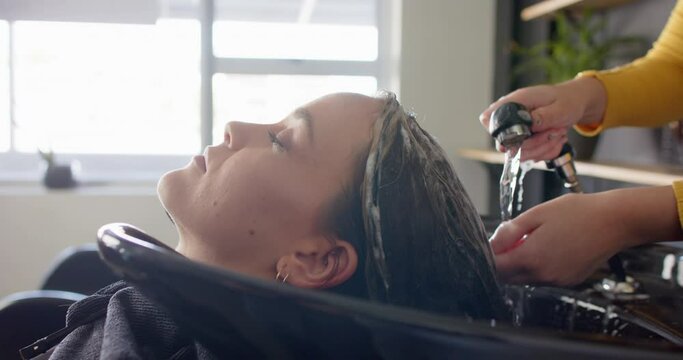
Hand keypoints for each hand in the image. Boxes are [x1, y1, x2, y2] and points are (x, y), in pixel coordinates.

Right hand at [479, 77, 606, 161]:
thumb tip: (528, 124)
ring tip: (557, 133)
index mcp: (515, 102)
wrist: (575, 103)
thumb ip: (543, 116)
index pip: (490, 119)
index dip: (502, 133)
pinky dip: (547, 151)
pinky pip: (531, 156)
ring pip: (520, 154)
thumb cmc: (567, 100)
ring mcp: (517, 131)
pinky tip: (555, 139)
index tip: (523, 138)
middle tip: (553, 132)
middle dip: (534, 144)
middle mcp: (511, 118)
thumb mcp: (560, 107)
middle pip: (506, 144)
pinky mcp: (524, 142)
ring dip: (543, 148)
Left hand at [489, 186, 681, 285]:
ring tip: (533, 240)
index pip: (496, 268)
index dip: (489, 256)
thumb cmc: (577, 213)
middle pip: (508, 276)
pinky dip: (537, 267)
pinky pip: (543, 278)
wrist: (615, 221)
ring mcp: (557, 281)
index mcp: (531, 258)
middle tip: (511, 239)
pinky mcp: (569, 281)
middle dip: (503, 261)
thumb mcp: (536, 214)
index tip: (491, 243)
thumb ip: (510, 231)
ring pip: (525, 278)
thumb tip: (492, 243)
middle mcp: (543, 275)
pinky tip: (549, 247)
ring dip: (520, 264)